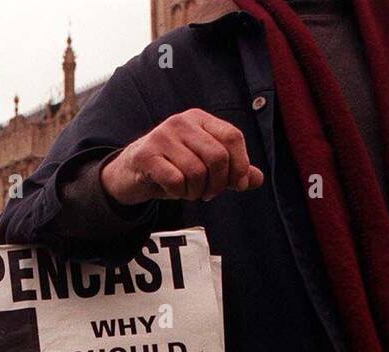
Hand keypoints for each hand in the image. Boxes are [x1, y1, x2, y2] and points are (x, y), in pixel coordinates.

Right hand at [100, 108, 264, 205]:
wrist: (130, 174)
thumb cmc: (171, 168)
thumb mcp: (204, 167)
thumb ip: (231, 171)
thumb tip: (257, 179)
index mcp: (199, 119)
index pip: (232, 137)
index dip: (241, 164)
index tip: (238, 184)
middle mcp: (182, 122)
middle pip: (217, 156)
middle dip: (218, 183)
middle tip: (210, 194)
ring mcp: (162, 137)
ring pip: (197, 172)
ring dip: (196, 191)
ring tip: (189, 192)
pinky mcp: (146, 156)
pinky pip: (176, 180)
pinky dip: (179, 193)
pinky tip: (173, 190)